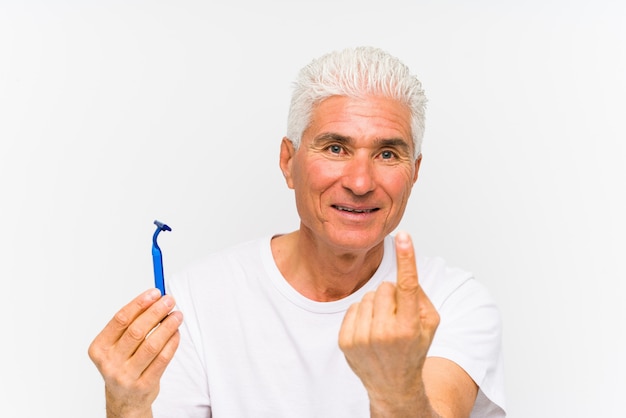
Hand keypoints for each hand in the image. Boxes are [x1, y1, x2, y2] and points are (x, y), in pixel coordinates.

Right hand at [88, 288, 182, 417]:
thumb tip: (154, 298)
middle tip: (169, 301)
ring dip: (168, 326)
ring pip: (152, 345)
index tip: (155, 292)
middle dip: (156, 312)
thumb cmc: (123, 365)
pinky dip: (172, 343)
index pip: (121, 319)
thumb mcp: (118, 346)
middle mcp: (109, 363)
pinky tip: (176, 333)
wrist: (125, 400)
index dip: (139, 303)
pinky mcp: (143, 385)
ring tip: (177, 315)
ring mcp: (126, 376)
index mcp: (100, 348)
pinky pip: (162, 359)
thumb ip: (132, 324)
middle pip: (136, 331)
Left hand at [338, 231, 439, 415]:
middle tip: (396, 317)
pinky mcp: (346, 340)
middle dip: (391, 296)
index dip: (407, 258)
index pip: (408, 285)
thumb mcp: (429, 324)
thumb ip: (420, 295)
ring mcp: (362, 338)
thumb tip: (402, 271)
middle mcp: (384, 333)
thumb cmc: (413, 349)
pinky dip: (362, 314)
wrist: (392, 385)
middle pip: (384, 287)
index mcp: (409, 327)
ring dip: (376, 305)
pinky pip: (353, 307)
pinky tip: (369, 332)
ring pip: (367, 296)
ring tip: (382, 327)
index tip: (404, 236)